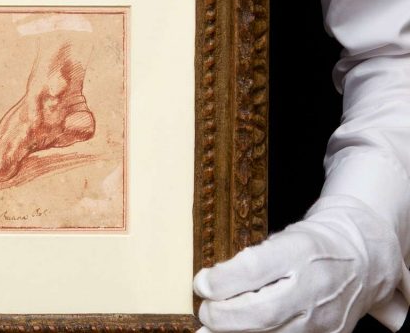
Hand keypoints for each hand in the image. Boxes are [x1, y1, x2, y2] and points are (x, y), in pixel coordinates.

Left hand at [193, 196, 404, 332]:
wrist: (362, 261)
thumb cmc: (311, 246)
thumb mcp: (281, 239)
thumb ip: (249, 261)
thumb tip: (209, 286)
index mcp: (300, 250)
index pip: (253, 269)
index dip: (221, 281)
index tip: (201, 283)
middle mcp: (314, 287)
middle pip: (261, 313)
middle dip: (223, 317)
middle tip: (205, 312)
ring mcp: (323, 318)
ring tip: (210, 329)